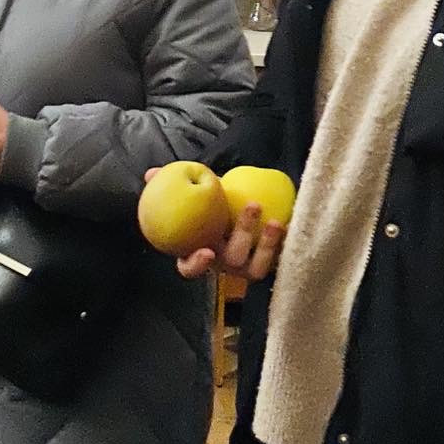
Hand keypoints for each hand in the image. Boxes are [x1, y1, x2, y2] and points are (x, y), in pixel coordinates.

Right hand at [143, 170, 284, 282]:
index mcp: (198, 253)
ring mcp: (244, 267)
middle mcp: (221, 265)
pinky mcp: (266, 263)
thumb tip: (151, 174)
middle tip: (252, 205)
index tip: (207, 250)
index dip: (196, 265)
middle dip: (243, 236)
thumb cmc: (208, 203)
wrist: (236, 208)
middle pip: (230, 260)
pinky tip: (292, 223)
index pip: (189, 270)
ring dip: (266, 246)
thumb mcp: (190, 191)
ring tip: (276, 221)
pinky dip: (284, 245)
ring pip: (255, 267)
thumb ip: (170, 184)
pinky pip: (276, 260)